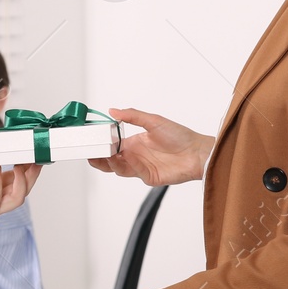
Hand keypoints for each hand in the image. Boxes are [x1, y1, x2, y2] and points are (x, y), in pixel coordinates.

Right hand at [88, 108, 213, 185]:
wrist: (197, 152)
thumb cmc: (180, 136)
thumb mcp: (154, 121)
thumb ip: (132, 116)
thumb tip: (113, 110)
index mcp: (134, 143)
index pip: (112, 145)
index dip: (101, 144)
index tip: (92, 139)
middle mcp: (135, 156)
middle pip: (111, 160)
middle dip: (99, 157)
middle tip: (90, 152)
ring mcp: (141, 168)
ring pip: (118, 169)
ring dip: (110, 162)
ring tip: (105, 155)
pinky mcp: (149, 178)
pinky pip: (135, 172)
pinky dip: (130, 164)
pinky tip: (127, 155)